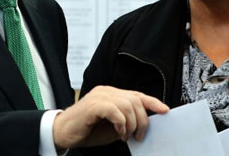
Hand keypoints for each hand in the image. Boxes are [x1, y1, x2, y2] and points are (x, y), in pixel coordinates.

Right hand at [52, 85, 168, 148]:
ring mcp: (99, 97)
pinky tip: (118, 133)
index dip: (153, 102)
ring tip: (126, 136)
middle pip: (135, 100)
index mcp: (112, 94)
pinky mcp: (93, 105)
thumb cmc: (87, 130)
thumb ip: (126, 122)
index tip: (165, 111)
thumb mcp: (112, 127)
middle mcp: (106, 92)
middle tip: (138, 136)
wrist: (63, 134)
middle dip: (142, 120)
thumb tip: (144, 126)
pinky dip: (121, 123)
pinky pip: (115, 111)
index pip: (137, 94)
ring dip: (132, 124)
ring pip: (127, 105)